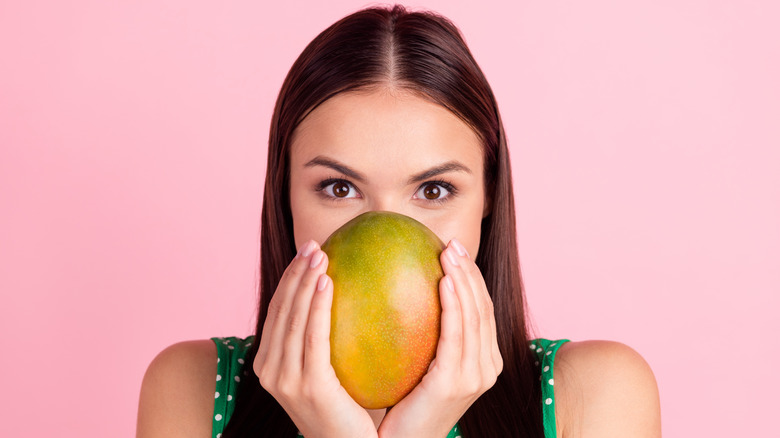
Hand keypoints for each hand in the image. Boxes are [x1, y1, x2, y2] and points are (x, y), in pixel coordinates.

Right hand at [254, 240, 377, 437]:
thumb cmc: (345, 411)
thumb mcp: (327, 373)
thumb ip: (323, 342)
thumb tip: (343, 296)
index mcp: (269, 364)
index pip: (277, 312)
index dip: (289, 279)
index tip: (308, 252)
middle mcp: (270, 370)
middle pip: (281, 310)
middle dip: (295, 274)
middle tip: (314, 245)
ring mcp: (285, 380)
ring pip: (293, 319)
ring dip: (305, 282)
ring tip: (320, 255)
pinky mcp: (307, 386)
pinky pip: (312, 337)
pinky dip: (317, 306)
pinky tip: (328, 282)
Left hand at [377, 238, 502, 437]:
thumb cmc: (404, 405)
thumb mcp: (420, 366)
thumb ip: (425, 335)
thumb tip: (404, 291)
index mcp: (483, 362)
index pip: (482, 310)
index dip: (472, 278)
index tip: (454, 251)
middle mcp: (486, 368)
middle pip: (483, 308)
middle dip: (470, 272)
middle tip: (451, 245)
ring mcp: (475, 376)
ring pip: (474, 316)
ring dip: (463, 280)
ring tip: (448, 254)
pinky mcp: (455, 382)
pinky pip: (456, 335)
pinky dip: (454, 305)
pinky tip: (443, 281)